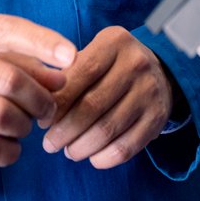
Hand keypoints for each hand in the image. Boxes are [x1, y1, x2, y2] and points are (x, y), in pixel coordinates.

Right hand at [0, 14, 76, 167]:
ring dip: (24, 127)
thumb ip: (26, 63)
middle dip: (40, 99)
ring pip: (0, 116)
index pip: (8, 30)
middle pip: (9, 80)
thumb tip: (61, 80)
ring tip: (24, 126)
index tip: (72, 56)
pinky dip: (9, 151)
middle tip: (48, 109)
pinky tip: (10, 146)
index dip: (43, 42)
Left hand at [40, 26, 172, 168]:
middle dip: (64, 131)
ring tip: (68, 151)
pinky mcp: (158, 117)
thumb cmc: (111, 65)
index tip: (42, 119)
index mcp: (115, 42)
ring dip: (81, 147)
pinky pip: (127, 147)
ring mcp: (150, 91)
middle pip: (92, 105)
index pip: (81, 73)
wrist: (159, 71)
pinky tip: (91, 158)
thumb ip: (67, 73)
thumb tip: (40, 106)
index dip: (58, 101)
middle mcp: (136, 64)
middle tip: (49, 144)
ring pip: (108, 129)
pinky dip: (104, 158)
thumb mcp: (93, 54)